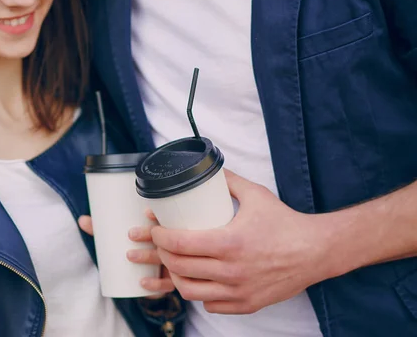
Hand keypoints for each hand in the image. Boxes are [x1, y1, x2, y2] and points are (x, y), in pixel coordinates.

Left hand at [78, 211, 174, 295]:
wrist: (152, 276)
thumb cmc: (137, 249)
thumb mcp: (119, 238)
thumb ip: (102, 230)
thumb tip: (81, 220)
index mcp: (164, 231)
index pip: (166, 219)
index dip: (159, 214)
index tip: (145, 211)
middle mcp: (172, 246)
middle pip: (166, 236)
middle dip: (148, 234)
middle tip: (130, 234)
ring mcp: (174, 263)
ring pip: (166, 259)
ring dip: (149, 256)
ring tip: (129, 255)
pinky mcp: (170, 281)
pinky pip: (168, 284)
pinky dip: (155, 284)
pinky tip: (142, 283)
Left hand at [151, 170, 332, 313]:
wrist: (316, 251)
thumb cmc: (285, 223)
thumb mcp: (256, 194)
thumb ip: (228, 180)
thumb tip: (205, 167)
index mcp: (230, 243)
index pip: (180, 244)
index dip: (160, 238)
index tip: (155, 230)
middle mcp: (232, 271)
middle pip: (180, 267)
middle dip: (162, 254)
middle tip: (161, 244)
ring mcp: (239, 291)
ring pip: (191, 291)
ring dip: (176, 277)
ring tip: (174, 264)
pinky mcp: (247, 304)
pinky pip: (211, 304)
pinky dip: (200, 293)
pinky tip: (198, 281)